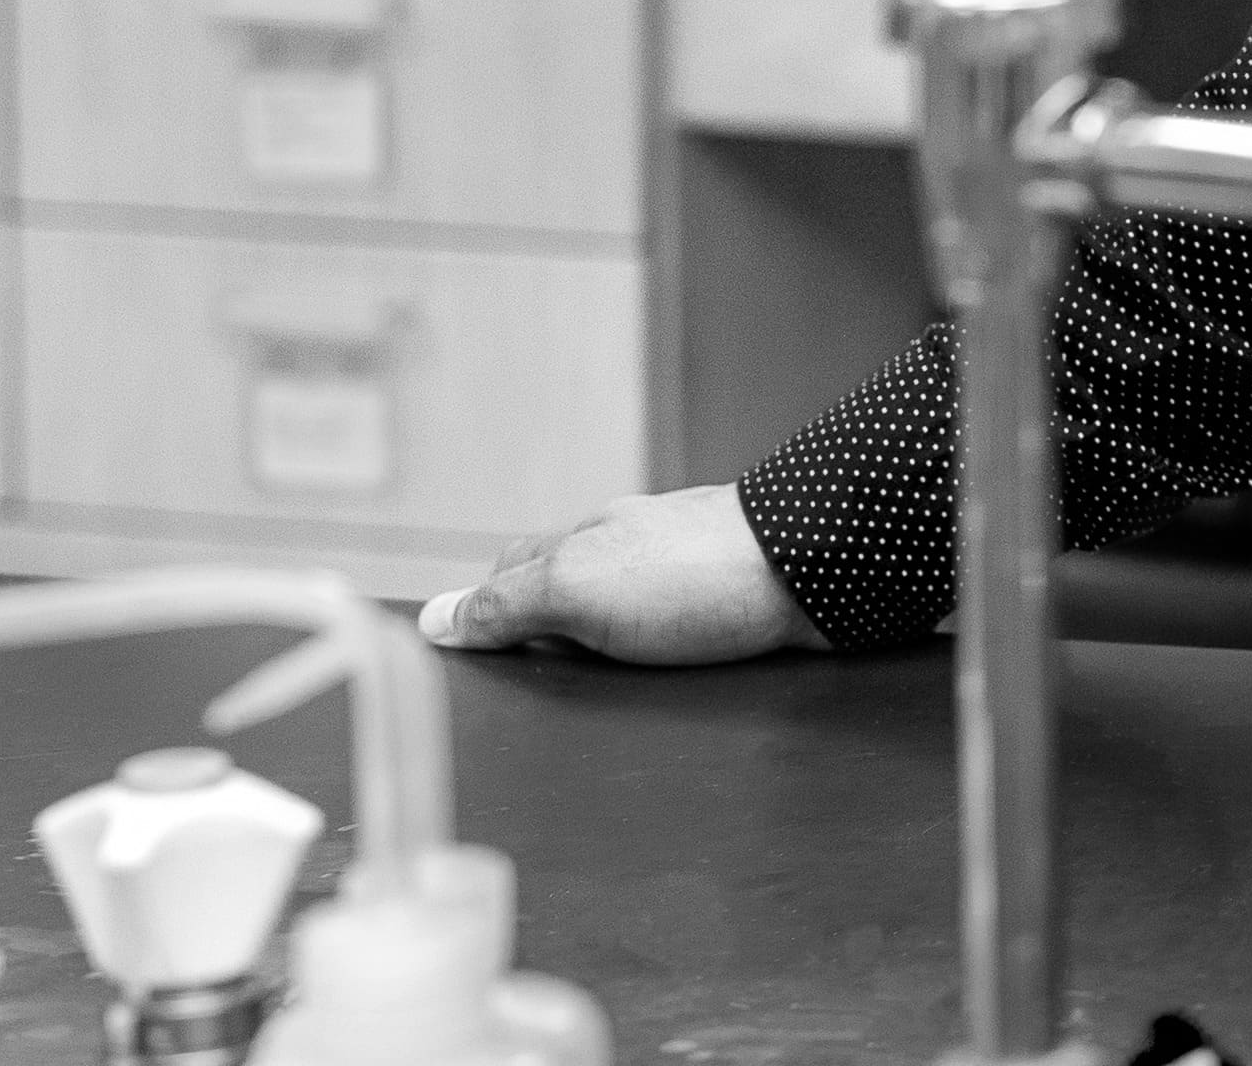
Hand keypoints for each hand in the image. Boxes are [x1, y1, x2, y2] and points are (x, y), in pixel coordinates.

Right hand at [420, 483, 818, 665]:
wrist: (819, 575)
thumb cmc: (699, 575)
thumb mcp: (577, 590)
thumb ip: (507, 602)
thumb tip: (433, 619)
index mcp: (590, 540)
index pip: (510, 575)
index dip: (483, 618)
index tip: (466, 667)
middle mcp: (636, 553)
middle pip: (564, 599)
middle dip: (540, 643)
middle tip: (523, 700)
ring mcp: (687, 582)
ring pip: (620, 626)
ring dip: (599, 663)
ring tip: (584, 712)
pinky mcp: (733, 614)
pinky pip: (673, 645)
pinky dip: (652, 670)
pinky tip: (652, 698)